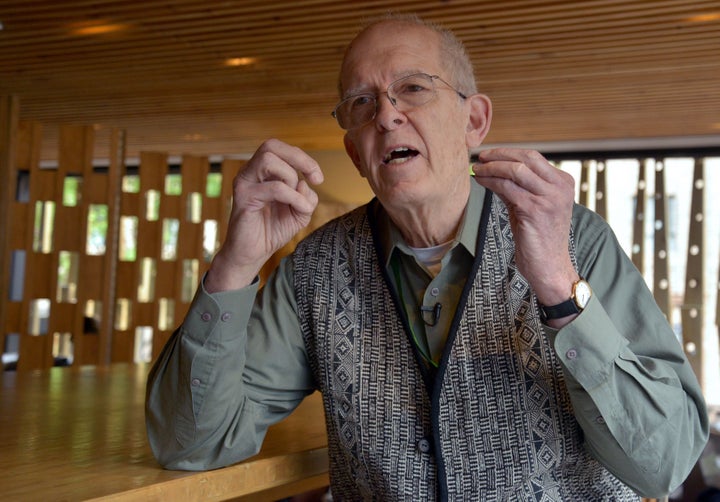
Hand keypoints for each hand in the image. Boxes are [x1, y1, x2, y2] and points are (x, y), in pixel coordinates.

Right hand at [205, 139, 323, 291]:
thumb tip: (305, 182)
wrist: (252, 254)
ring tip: (296, 199)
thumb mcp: (299, 213)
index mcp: (261, 172)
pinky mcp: (243, 198)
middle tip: (316, 178)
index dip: (303, 158)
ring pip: (268, 160)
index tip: (318, 178)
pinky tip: (299, 209)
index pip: (280, 149)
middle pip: (271, 145)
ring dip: (291, 177)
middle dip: (299, 158)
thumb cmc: (272, 231)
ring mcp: (244, 183)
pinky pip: (273, 187)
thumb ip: (306, 196)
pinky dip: (293, 197)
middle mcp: (250, 173)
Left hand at [472, 148, 578, 309]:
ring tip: (476, 169)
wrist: (549, 266)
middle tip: (480, 157)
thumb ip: (516, 187)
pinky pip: (507, 188)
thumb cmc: (538, 238)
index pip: (533, 157)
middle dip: (499, 155)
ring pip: (515, 170)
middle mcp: (560, 187)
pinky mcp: (535, 209)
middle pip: (526, 158)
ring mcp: (549, 198)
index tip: (489, 155)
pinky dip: (491, 182)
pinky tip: (481, 182)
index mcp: (563, 183)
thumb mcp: (529, 206)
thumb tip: (492, 170)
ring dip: (492, 167)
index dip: (508, 153)